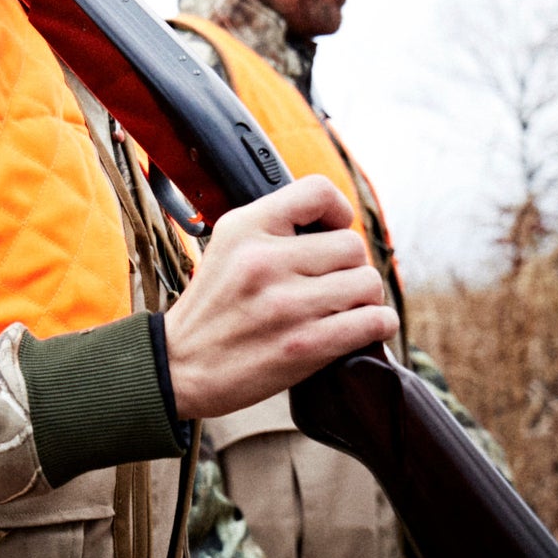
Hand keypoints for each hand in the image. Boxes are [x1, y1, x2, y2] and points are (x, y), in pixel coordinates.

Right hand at [166, 175, 396, 419]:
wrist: (180, 365)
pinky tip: (359, 328)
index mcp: (244, 229)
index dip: (337, 211)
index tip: (330, 231)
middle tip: (331, 284)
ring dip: (364, 297)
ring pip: (367, 282)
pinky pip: (374, 321)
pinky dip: (377, 324)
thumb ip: (273, 228)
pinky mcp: (304, 345)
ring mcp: (286, 304)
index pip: (317, 192)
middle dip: (349, 266)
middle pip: (352, 245)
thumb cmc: (212, 307)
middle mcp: (264, 260)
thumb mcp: (226, 247)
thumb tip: (335, 224)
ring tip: (342, 308)